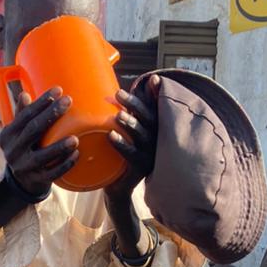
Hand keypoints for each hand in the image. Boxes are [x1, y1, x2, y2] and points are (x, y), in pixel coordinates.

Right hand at [0, 87, 78, 198]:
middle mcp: (12, 151)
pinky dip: (65, 164)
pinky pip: (52, 173)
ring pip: (42, 156)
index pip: (25, 116)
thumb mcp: (18, 133)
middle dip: (51, 114)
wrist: (21, 182)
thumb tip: (24, 94)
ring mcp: (24, 167)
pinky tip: (76, 154)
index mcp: (7, 136)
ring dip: (60, 147)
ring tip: (76, 137)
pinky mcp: (36, 180)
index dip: (41, 103)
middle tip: (69, 101)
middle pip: (33, 130)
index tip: (58, 90)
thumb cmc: (24, 149)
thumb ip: (22, 116)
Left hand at [105, 75, 158, 197]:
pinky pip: (131, 155)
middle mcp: (156, 141)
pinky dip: (121, 144)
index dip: (154, 94)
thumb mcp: (128, 132)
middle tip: (117, 94)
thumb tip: (126, 87)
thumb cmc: (121, 154)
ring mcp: (150, 155)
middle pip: (149, 119)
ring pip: (142, 135)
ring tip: (117, 114)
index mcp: (155, 129)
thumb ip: (130, 112)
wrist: (118, 187)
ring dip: (129, 123)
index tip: (151, 79)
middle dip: (135, 105)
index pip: (155, 108)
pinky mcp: (141, 168)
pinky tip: (110, 135)